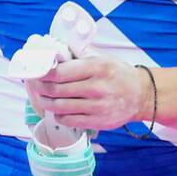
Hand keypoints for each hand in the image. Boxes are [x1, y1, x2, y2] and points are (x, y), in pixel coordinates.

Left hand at [25, 56, 150, 132]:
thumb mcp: (103, 58)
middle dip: (41, 88)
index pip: (60, 72)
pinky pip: (69, 120)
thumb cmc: (118, 74)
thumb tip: (54, 54)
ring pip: (60, 106)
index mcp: (96, 67)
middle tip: (35, 86)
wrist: (141, 95)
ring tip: (43, 98)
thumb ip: (80, 56)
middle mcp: (97, 87)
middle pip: (57, 90)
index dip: (44, 73)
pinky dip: (59, 115)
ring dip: (47, 103)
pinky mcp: (97, 121)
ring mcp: (97, 106)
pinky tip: (58, 110)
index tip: (37, 72)